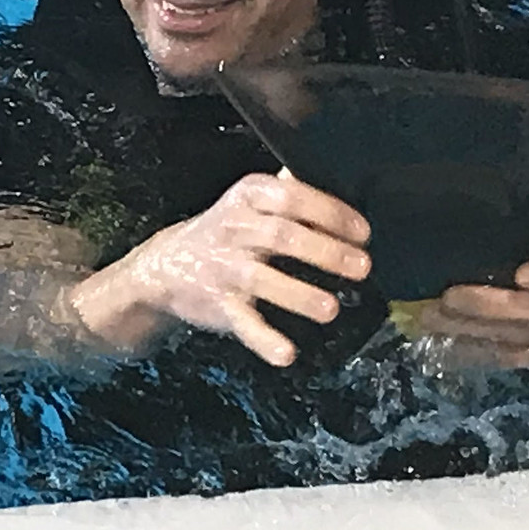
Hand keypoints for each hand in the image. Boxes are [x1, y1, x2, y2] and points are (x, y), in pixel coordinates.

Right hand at [70, 172, 370, 365]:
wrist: (165, 266)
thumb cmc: (227, 231)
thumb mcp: (250, 201)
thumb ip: (290, 190)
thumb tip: (341, 175)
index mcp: (247, 198)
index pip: (289, 196)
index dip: (329, 212)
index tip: (362, 232)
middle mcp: (235, 229)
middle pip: (281, 236)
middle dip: (324, 251)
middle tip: (363, 267)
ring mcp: (224, 268)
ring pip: (261, 279)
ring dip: (298, 294)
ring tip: (331, 308)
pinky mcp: (219, 305)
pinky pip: (243, 322)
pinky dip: (264, 340)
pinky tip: (287, 354)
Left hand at [414, 238, 528, 367]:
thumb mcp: (526, 233)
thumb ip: (507, 233)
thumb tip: (459, 218)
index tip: (521, 275)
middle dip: (488, 306)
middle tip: (447, 298)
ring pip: (521, 338)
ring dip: (473, 328)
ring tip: (432, 317)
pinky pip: (513, 356)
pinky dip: (477, 346)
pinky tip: (448, 337)